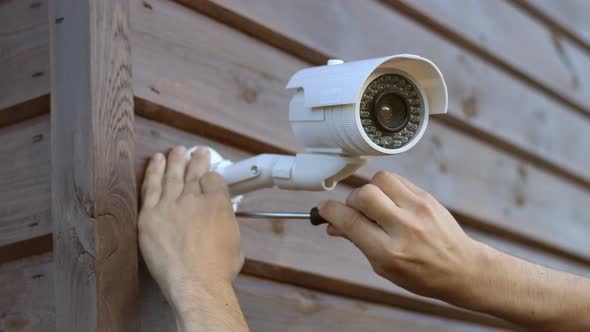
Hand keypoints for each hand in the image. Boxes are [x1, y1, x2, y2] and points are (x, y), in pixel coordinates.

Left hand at [138, 146, 242, 312]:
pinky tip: (156, 161)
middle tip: (198, 152)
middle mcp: (194, 198)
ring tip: (177, 151)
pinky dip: (153, 171)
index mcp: (218, 202)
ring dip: (175, 160)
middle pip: (194, 172)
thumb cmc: (218, 269)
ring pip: (172, 175)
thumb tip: (221, 222)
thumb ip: (226, 223)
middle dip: (197, 160)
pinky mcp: (150, 215)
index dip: (212, 176)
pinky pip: (151, 186)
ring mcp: (170, 205)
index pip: (214, 179)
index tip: (210, 177)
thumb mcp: (235, 242)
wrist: (194, 283)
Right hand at [318, 171, 481, 300]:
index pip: (350, 221)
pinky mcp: (427, 197)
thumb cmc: (421, 273)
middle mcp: (404, 228)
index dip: (330, 211)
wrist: (461, 268)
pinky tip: (391, 202)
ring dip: (371, 189)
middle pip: (364, 195)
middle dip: (352, 200)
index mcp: (389, 252)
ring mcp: (418, 209)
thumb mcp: (383, 267)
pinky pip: (397, 179)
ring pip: (380, 179)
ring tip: (376, 205)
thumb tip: (333, 224)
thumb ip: (358, 241)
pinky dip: (387, 187)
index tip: (324, 210)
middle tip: (356, 211)